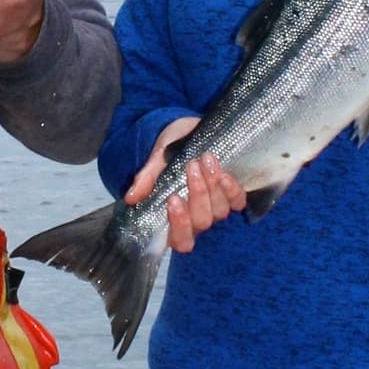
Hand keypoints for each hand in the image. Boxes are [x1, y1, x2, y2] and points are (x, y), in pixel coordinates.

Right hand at [126, 117, 245, 254]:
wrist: (191, 129)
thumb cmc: (171, 150)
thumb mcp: (157, 160)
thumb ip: (147, 179)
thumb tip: (130, 198)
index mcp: (177, 216)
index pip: (180, 240)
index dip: (179, 225)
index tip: (173, 198)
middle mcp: (198, 217)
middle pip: (202, 222)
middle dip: (197, 194)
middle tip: (191, 166)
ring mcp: (217, 206)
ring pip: (219, 211)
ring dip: (212, 186)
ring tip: (205, 160)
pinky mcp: (233, 193)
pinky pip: (238, 202)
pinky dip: (231, 189)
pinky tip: (223, 174)